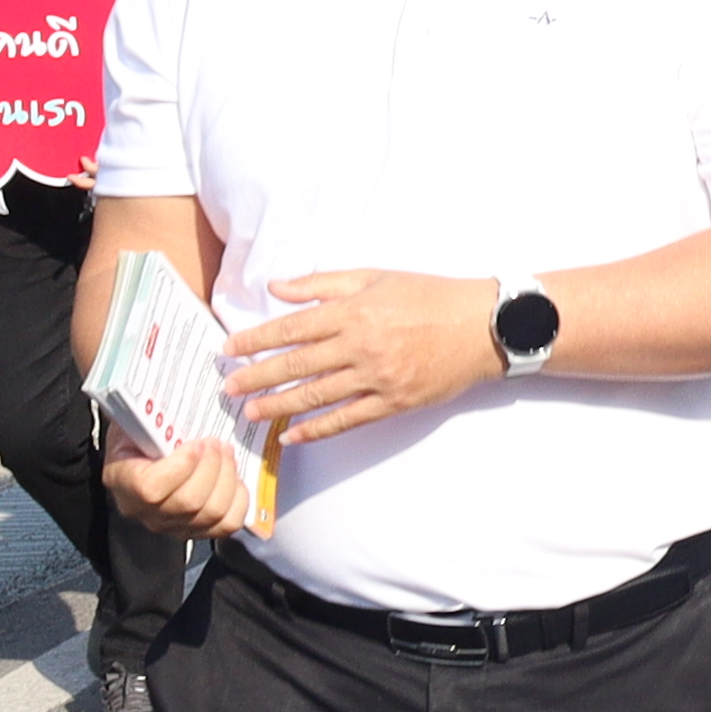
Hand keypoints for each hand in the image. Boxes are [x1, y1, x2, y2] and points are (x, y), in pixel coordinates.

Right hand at [101, 431, 257, 536]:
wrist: (143, 451)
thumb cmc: (141, 430)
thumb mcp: (136, 418)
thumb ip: (149, 416)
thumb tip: (176, 396)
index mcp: (121, 480)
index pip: (151, 488)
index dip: (181, 466)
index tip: (197, 443)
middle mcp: (143, 511)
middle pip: (189, 502)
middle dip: (212, 467)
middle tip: (217, 443)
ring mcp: (171, 526)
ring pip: (211, 514)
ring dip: (227, 478)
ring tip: (227, 453)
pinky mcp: (196, 531)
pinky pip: (227, 525)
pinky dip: (238, 500)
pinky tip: (235, 478)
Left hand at [218, 268, 501, 445]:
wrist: (481, 326)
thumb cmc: (430, 296)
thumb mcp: (375, 276)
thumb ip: (323, 283)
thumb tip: (277, 288)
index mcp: (353, 310)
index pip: (291, 327)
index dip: (256, 340)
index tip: (230, 350)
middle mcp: (360, 345)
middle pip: (296, 364)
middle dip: (257, 377)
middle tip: (228, 388)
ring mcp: (377, 377)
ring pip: (315, 395)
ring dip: (277, 405)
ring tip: (250, 412)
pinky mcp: (393, 402)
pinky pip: (346, 420)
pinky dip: (316, 429)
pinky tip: (291, 435)